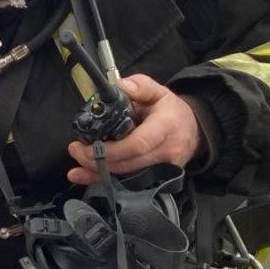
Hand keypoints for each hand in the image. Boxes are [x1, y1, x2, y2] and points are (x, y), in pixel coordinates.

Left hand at [67, 74, 200, 184]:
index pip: (138, 144)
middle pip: (127, 163)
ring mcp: (162, 169)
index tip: (89, 145)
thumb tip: (120, 86)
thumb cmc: (172, 112)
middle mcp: (165, 152)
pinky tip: (85, 177)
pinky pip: (127, 183)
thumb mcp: (160, 92)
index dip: (112, 149)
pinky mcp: (156, 178)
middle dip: (97, 160)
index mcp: (165, 128)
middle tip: (75, 149)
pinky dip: (104, 180)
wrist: (194, 133)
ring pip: (125, 177)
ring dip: (96, 172)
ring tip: (76, 163)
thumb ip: (140, 86)